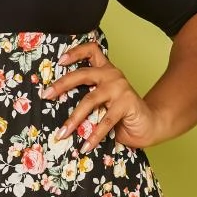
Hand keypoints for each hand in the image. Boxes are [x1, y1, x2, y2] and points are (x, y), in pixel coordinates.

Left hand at [40, 39, 167, 151]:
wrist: (150, 125)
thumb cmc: (122, 115)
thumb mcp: (102, 104)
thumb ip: (87, 101)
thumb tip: (56, 112)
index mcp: (105, 71)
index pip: (91, 51)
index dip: (75, 52)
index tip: (60, 61)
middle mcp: (112, 75)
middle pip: (83, 74)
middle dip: (61, 85)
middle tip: (46, 95)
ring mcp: (120, 88)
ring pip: (90, 100)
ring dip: (74, 118)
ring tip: (63, 133)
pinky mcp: (127, 104)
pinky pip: (105, 121)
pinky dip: (94, 136)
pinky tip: (86, 146)